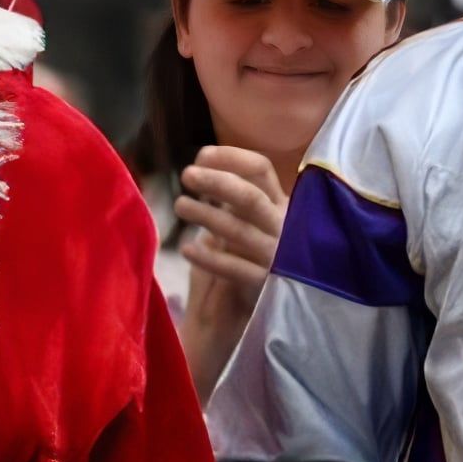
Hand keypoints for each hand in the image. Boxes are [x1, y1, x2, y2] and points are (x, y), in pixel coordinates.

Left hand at [175, 144, 285, 306]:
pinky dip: (208, 258)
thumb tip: (201, 164)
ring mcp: (277, 256)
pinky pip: (234, 269)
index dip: (231, 158)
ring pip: (238, 231)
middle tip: (186, 175)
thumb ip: (234, 194)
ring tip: (180, 205)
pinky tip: (187, 249)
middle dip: (216, 182)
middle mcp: (283, 226)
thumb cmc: (254, 251)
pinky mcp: (266, 284)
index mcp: (281, 203)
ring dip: (206, 215)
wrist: (276, 305)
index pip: (261, 169)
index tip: (200, 156)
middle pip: (249, 197)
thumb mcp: (251, 218)